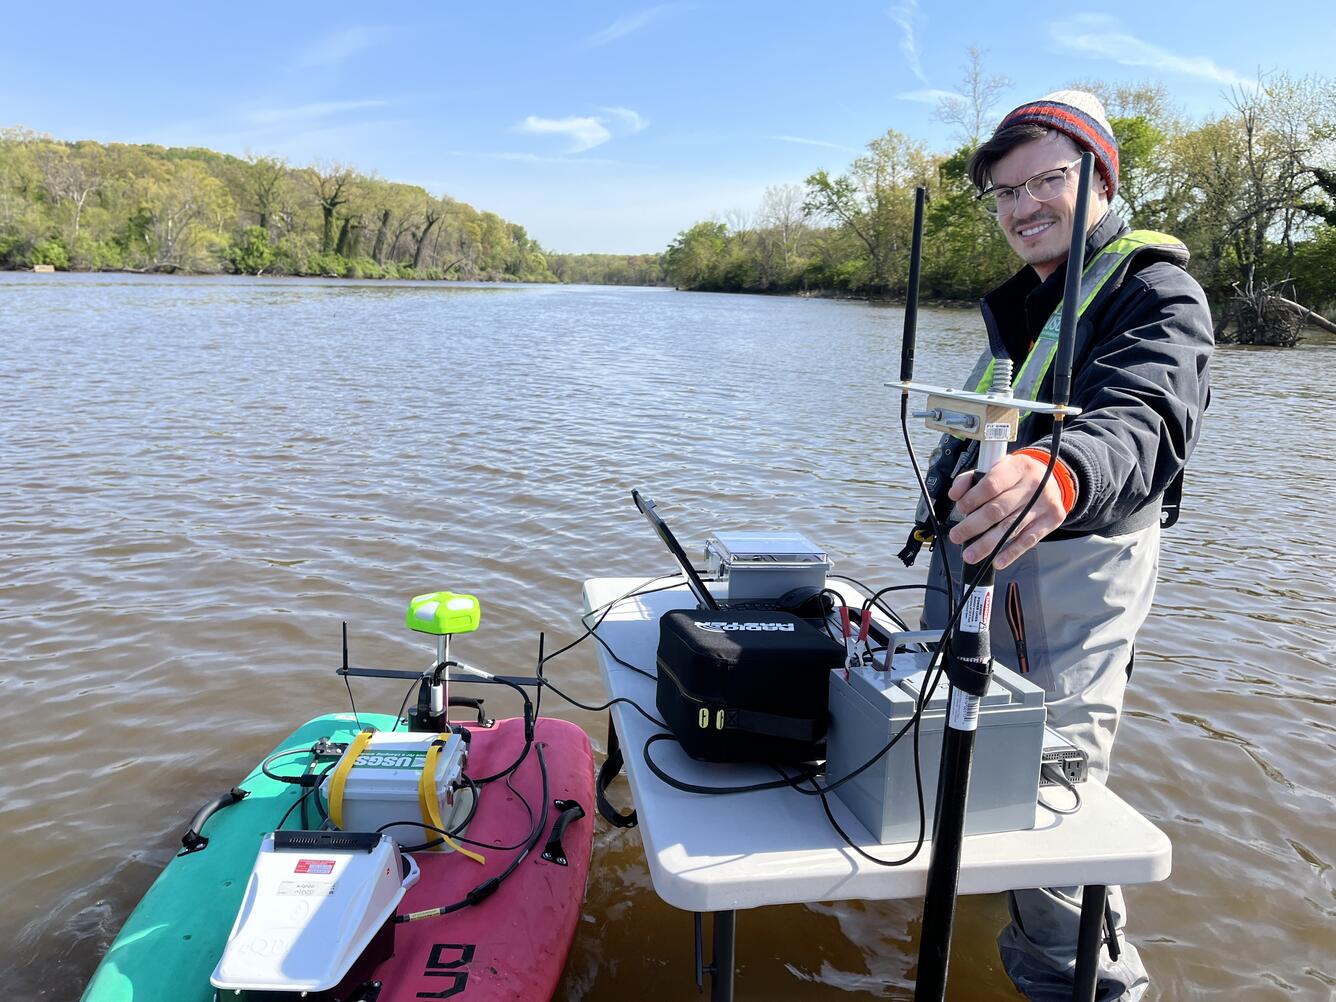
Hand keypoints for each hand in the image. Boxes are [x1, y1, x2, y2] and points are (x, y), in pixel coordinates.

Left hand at [946, 452, 1066, 568]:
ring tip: (970, 555)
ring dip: (987, 544)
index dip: (972, 500)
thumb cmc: (1016, 476)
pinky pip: (1028, 540)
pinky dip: (1011, 553)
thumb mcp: (996, 467)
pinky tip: (997, 561)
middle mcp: (1032, 485)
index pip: (990, 485)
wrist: (1052, 478)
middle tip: (957, 536)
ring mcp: (1043, 504)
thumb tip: (954, 494)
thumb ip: (971, 479)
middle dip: (973, 526)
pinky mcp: (1051, 520)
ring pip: (1011, 528)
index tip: (960, 510)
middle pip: (997, 510)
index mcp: (1016, 467)